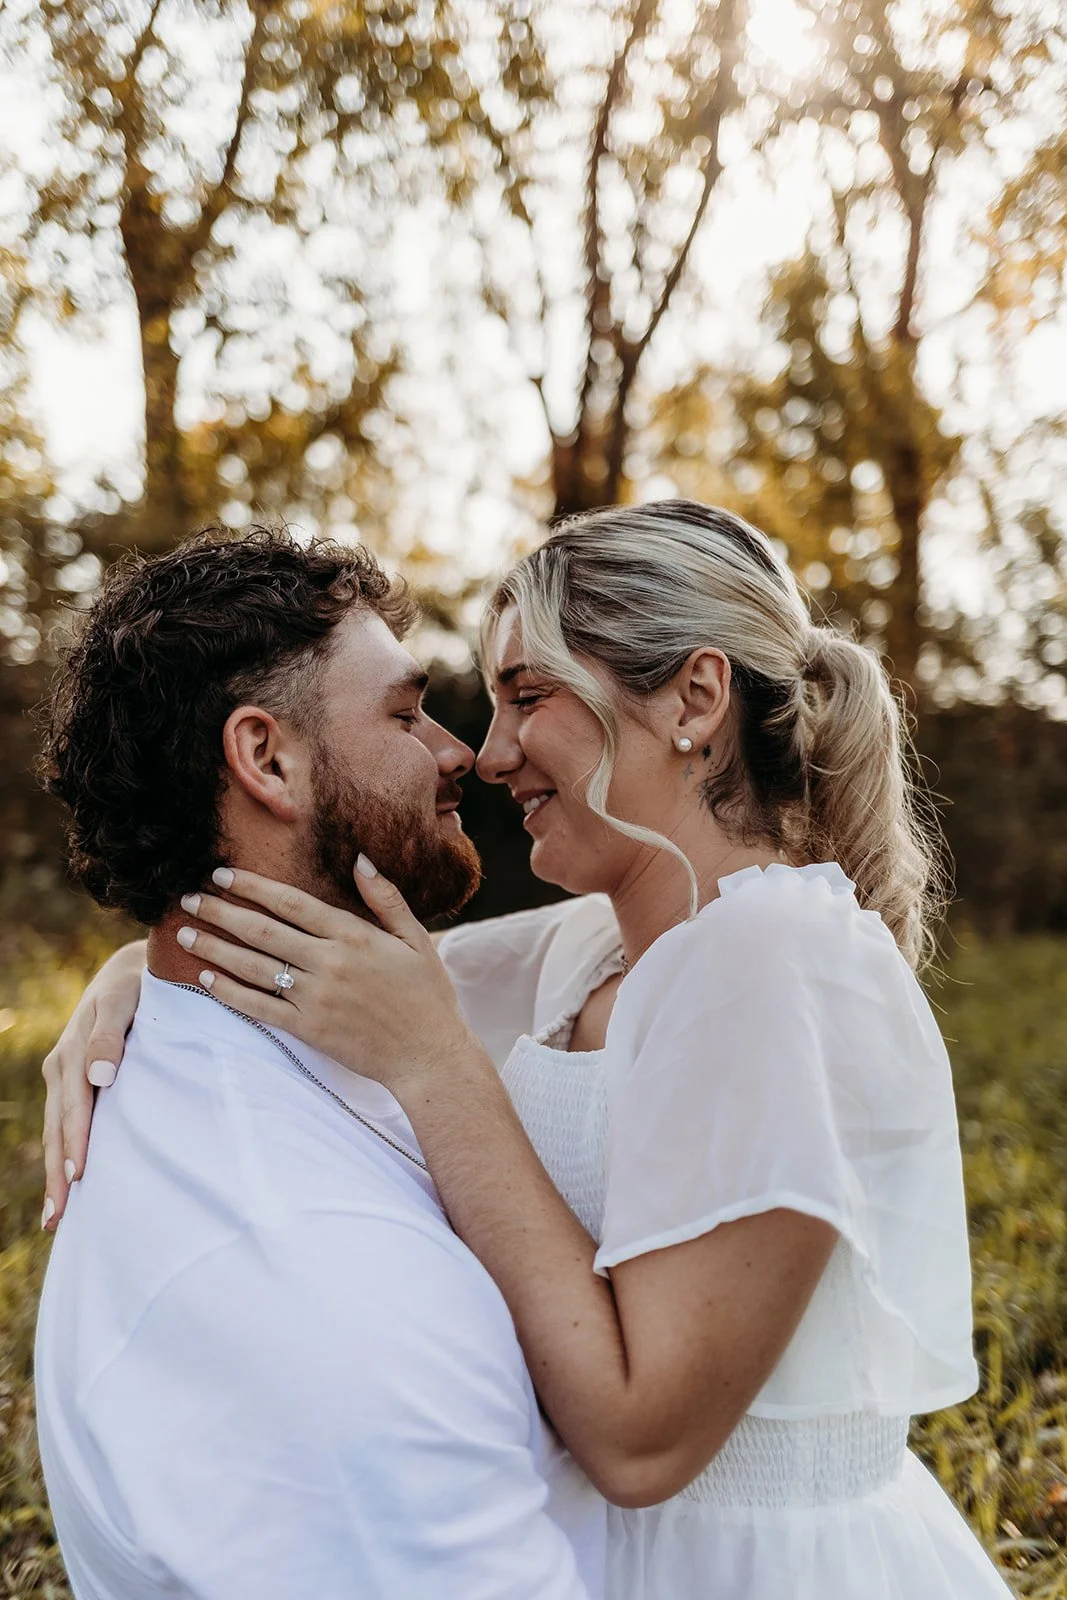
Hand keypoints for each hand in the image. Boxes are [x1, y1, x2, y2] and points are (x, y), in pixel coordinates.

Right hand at [41, 939, 146, 1228]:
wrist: (136, 968)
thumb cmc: (138, 983)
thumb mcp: (124, 999)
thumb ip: (111, 1034)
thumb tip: (99, 1076)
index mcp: (72, 1054)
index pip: (73, 1109)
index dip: (75, 1143)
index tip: (78, 1178)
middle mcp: (63, 1069)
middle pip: (58, 1130)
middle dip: (58, 1174)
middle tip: (59, 1218)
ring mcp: (66, 1078)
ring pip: (57, 1132)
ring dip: (57, 1173)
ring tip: (58, 1217)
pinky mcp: (76, 1083)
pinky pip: (65, 1124)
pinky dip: (64, 1154)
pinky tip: (69, 1184)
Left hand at [176, 859, 479, 1098]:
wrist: (429, 1055)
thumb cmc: (427, 995)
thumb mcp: (415, 939)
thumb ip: (385, 898)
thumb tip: (360, 859)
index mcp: (354, 935)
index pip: (291, 902)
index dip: (253, 886)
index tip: (222, 874)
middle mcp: (329, 963)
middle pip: (262, 931)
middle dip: (220, 911)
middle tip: (188, 898)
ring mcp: (315, 998)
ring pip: (253, 967)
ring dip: (214, 948)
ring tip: (184, 934)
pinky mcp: (308, 1029)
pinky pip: (259, 1007)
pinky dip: (229, 992)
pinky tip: (206, 977)